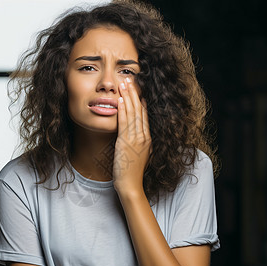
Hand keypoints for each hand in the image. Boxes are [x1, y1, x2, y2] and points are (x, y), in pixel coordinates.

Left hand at [113, 77, 151, 197]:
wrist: (131, 185)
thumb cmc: (132, 173)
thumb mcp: (138, 155)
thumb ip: (136, 143)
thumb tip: (131, 136)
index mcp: (147, 139)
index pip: (145, 115)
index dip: (141, 100)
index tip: (138, 89)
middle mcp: (144, 136)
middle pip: (140, 110)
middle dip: (135, 93)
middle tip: (130, 79)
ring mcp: (136, 138)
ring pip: (133, 112)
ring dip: (128, 96)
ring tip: (124, 82)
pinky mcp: (126, 142)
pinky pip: (125, 121)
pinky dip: (123, 109)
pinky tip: (119, 99)